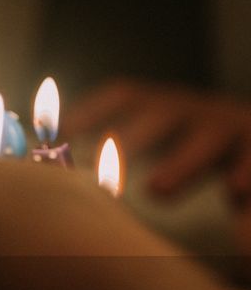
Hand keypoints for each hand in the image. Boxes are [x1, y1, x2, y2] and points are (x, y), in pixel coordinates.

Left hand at [68, 80, 250, 201]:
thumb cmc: (198, 151)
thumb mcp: (161, 141)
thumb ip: (115, 153)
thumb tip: (59, 156)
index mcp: (166, 107)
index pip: (126, 97)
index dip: (93, 109)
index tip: (62, 131)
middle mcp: (198, 111)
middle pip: (165, 114)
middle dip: (133, 137)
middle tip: (106, 161)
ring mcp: (233, 128)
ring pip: (211, 136)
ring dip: (183, 161)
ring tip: (156, 190)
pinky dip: (246, 172)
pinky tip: (234, 192)